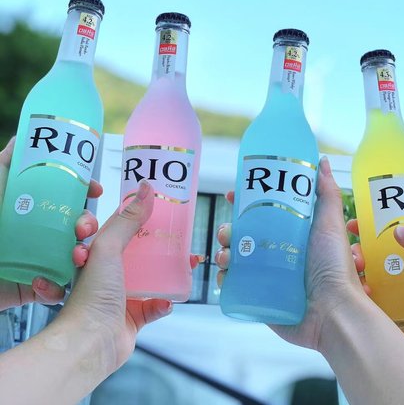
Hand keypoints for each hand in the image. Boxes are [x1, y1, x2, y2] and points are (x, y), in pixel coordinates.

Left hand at [0, 137, 100, 309]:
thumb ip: (8, 161)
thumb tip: (24, 135)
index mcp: (34, 208)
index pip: (69, 197)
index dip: (86, 192)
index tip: (97, 190)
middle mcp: (40, 232)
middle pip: (77, 225)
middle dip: (88, 224)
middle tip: (84, 227)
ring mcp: (38, 260)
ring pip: (74, 256)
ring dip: (82, 256)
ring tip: (75, 255)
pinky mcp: (32, 287)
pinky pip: (56, 288)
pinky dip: (57, 287)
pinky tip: (48, 280)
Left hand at [59, 181, 201, 371]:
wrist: (90, 342)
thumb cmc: (92, 294)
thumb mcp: (109, 247)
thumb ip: (128, 219)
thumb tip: (146, 188)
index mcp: (99, 252)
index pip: (120, 225)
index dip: (137, 213)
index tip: (157, 202)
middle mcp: (109, 271)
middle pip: (139, 250)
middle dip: (159, 242)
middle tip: (178, 232)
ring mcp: (121, 294)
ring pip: (151, 276)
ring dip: (169, 270)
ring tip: (188, 261)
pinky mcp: (133, 317)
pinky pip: (154, 306)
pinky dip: (164, 302)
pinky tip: (169, 300)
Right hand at [216, 157, 365, 350]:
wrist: (332, 311)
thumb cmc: (334, 265)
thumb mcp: (330, 222)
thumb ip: (325, 192)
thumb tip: (323, 160)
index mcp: (291, 232)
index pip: (262, 212)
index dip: (245, 202)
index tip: (233, 194)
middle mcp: (277, 251)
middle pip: (243, 233)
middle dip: (228, 228)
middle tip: (227, 231)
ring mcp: (267, 274)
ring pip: (235, 256)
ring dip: (224, 250)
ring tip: (227, 253)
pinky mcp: (259, 296)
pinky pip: (235, 283)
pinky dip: (225, 276)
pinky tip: (226, 272)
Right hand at [347, 219, 403, 367]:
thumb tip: (399, 231)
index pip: (387, 242)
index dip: (368, 232)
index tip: (352, 226)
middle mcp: (403, 280)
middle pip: (371, 262)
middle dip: (356, 255)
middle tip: (356, 258)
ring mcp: (398, 302)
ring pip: (366, 285)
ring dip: (354, 279)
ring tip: (358, 280)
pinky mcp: (395, 326)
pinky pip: (371, 314)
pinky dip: (359, 306)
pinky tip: (360, 300)